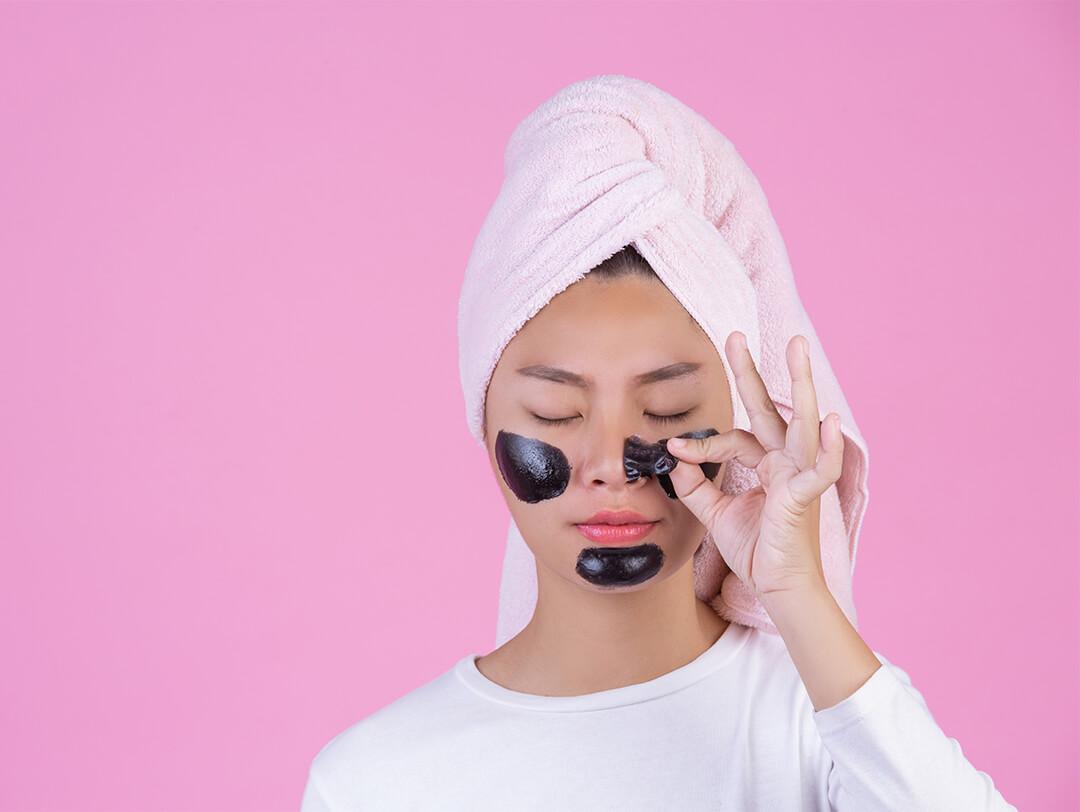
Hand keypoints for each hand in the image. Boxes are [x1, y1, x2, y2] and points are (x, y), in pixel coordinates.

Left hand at [664, 331, 843, 597]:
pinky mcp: (805, 497)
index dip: (702, 443)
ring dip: (800, 385)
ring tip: (798, 348)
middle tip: (735, 334)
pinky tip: (830, 422)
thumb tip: (677, 457)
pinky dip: (828, 447)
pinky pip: (820, 469)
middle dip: (753, 372)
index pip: (732, 438)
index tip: (673, 448)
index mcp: (766, 464)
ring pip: (799, 423)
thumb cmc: (756, 550)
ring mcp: (799, 475)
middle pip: (769, 410)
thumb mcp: (714, 513)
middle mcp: (785, 462)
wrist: (776, 588)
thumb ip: (696, 485)